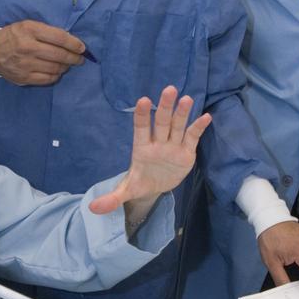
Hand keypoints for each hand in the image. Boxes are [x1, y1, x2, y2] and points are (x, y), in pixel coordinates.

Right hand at [0, 20, 85, 84]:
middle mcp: (28, 47)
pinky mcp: (24, 77)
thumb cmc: (13, 36)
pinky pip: (47, 79)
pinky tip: (57, 72)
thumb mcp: (27, 25)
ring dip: (65, 67)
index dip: (74, 44)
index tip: (82, 48)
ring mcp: (26, 64)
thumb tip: (70, 41)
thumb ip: (47, 31)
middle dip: (74, 58)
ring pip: (55, 68)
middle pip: (59, 55)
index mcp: (30, 30)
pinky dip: (56, 75)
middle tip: (79, 59)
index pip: (59, 38)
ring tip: (67, 64)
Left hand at [88, 86, 210, 216]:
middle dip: (165, 107)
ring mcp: (173, 145)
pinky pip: (192, 137)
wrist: (156, 186)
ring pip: (178, 126)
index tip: (143, 100)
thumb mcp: (127, 191)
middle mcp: (158, 142)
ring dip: (182, 113)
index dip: (142, 115)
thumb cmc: (140, 181)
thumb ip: (112, 198)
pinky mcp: (186, 151)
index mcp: (142, 148)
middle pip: (162, 122)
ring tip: (187, 99)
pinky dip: (199, 127)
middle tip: (169, 89)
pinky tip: (206, 117)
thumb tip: (92, 208)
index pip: (141, 128)